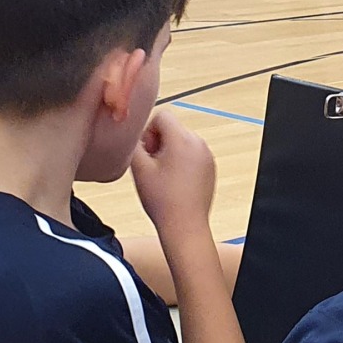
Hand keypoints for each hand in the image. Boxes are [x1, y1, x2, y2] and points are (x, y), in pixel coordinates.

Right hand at [131, 111, 215, 235]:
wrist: (184, 226)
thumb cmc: (163, 201)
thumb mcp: (138, 168)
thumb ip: (133, 144)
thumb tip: (132, 134)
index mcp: (182, 139)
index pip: (162, 116)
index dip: (149, 132)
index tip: (147, 153)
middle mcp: (198, 143)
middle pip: (172, 128)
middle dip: (158, 143)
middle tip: (152, 167)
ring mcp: (207, 155)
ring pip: (181, 141)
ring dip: (169, 153)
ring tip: (163, 177)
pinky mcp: (210, 167)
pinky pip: (192, 154)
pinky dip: (181, 162)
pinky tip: (174, 182)